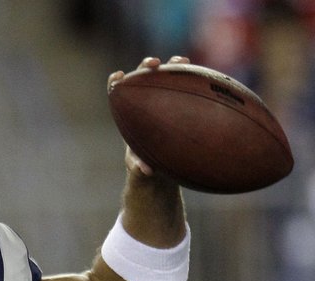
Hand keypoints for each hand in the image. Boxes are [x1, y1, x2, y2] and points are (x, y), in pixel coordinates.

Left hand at [108, 56, 190, 176]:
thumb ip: (139, 169)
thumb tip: (145, 169)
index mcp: (129, 116)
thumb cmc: (145, 172)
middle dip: (147, 67)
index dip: (116, 82)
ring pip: (167, 79)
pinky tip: (206, 80)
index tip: (119, 77)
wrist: (161, 176)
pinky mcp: (182, 107)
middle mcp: (145, 105)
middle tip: (154, 64)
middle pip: (142, 79)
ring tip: (182, 62)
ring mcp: (165, 104)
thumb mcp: (140, 172)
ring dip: (173, 67)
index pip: (118, 93)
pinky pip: (188, 91)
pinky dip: (194, 83)